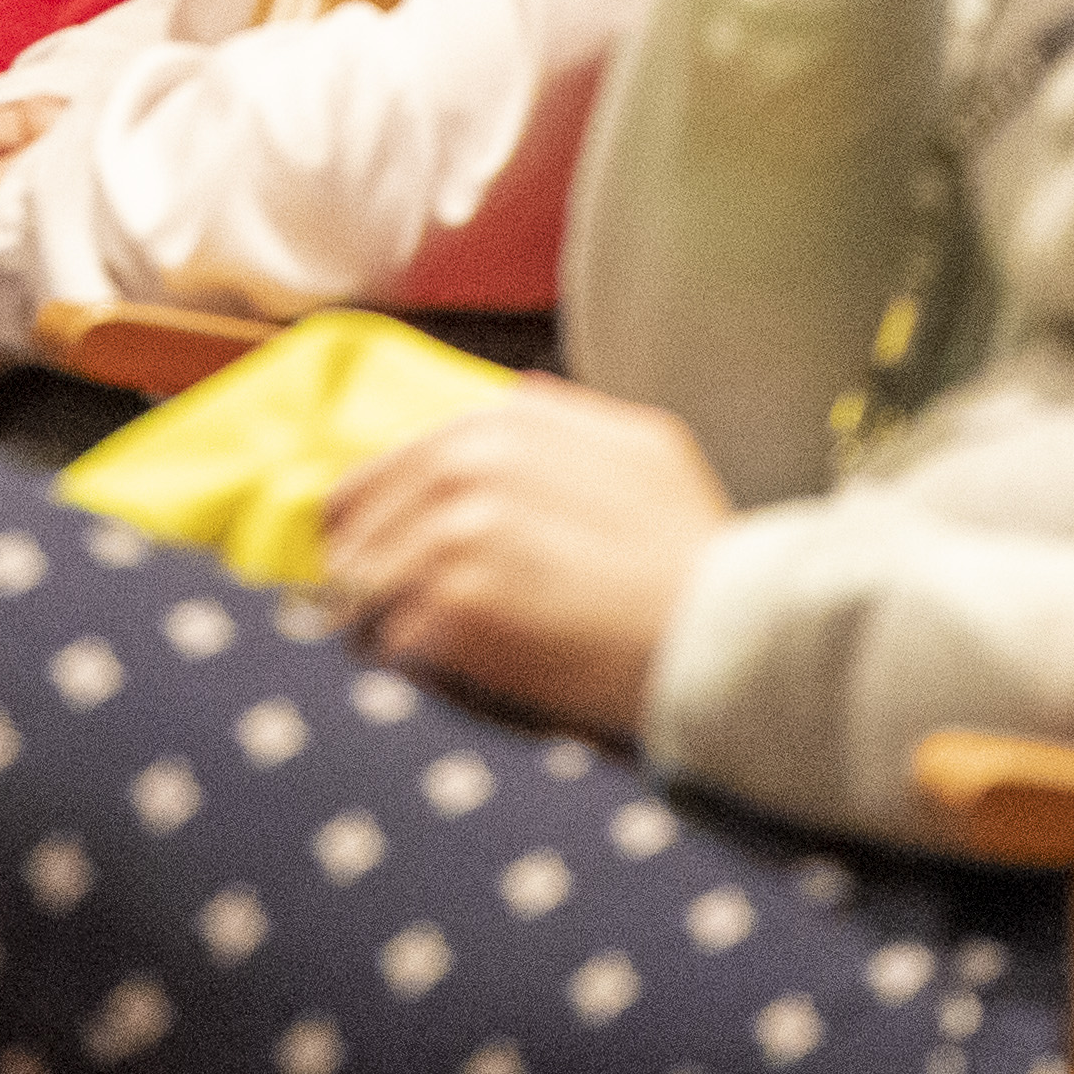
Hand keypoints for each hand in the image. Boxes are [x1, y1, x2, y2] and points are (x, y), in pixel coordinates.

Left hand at [310, 384, 735, 737]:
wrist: (723, 633)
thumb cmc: (690, 551)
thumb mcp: (644, 447)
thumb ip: (568, 415)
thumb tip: (516, 392)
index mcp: (495, 426)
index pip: (373, 478)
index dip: (373, 531)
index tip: (384, 571)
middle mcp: (463, 466)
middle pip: (350, 535)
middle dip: (363, 580)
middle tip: (388, 627)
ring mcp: (453, 535)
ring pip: (356, 590)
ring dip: (375, 629)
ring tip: (415, 661)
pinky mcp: (453, 607)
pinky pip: (387, 644)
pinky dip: (407, 669)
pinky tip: (448, 681)